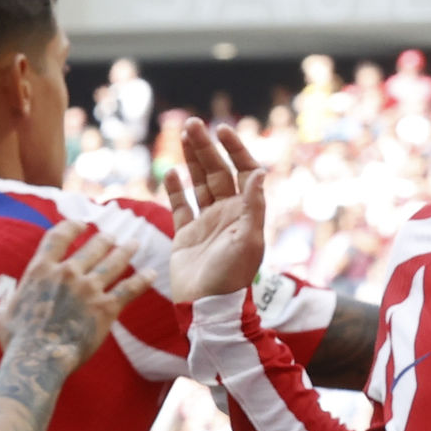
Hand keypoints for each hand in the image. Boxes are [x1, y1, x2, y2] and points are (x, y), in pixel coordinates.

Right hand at [0, 219, 150, 376]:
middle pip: (91, 247)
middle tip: (111, 236)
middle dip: (104, 239)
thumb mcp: (2, 317)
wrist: (38, 360)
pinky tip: (151, 273)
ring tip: (133, 244)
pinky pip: (129, 289)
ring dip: (125, 252)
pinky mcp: (106, 308)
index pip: (58, 237)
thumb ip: (4, 307)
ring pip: (113, 263)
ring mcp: (88, 289)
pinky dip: (142, 280)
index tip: (80, 224)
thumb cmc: (17, 342)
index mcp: (40, 270)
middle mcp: (66, 273)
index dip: (71, 227)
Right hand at [162, 117, 267, 302]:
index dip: (236, 150)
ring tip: (183, 135)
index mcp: (245, 213)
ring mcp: (206, 223)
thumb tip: (259, 172)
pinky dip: (176, 188)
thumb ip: (253, 206)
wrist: (207, 306)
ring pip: (199, 183)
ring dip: (192, 160)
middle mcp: (227, 214)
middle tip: (193, 124)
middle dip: (206, 148)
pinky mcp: (185, 235)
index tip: (223, 130)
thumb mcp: (249, 241)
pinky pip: (181, 206)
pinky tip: (171, 172)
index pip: (244, 172)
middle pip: (218, 172)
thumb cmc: (232, 276)